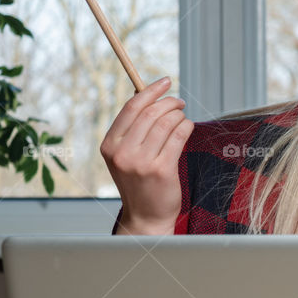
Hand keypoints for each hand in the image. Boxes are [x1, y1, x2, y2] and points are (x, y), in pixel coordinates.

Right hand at [101, 77, 193, 234]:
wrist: (146, 216)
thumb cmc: (139, 181)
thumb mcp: (125, 155)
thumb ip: (133, 130)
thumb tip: (149, 96)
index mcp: (109, 145)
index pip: (131, 108)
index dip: (150, 90)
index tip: (165, 81)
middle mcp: (122, 153)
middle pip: (150, 113)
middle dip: (169, 102)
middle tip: (179, 102)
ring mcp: (141, 162)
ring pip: (166, 124)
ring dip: (179, 115)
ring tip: (183, 116)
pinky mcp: (161, 170)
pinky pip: (178, 137)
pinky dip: (186, 127)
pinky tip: (187, 127)